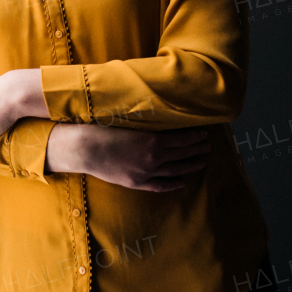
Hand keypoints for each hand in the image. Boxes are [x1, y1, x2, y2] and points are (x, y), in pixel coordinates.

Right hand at [46, 124, 210, 191]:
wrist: (83, 148)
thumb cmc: (101, 128)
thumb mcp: (126, 118)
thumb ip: (145, 116)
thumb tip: (156, 106)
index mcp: (153, 140)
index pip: (182, 139)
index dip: (195, 136)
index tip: (203, 133)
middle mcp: (154, 157)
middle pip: (183, 154)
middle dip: (198, 149)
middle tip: (208, 145)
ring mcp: (146, 172)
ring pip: (177, 170)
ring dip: (192, 165)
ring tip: (203, 160)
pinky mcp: (137, 182)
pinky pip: (161, 185)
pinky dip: (174, 184)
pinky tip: (182, 182)